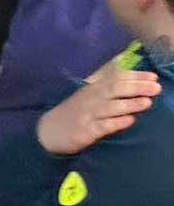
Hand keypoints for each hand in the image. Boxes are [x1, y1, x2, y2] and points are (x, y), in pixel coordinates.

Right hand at [36, 63, 160, 154]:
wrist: (49, 131)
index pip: (115, 78)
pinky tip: (129, 120)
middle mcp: (90, 98)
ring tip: (147, 102)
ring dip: (130, 104)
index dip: (135, 76)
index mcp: (92, 88)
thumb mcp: (87, 96)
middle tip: (155, 87)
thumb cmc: (74, 113)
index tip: (153, 76)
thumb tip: (127, 74)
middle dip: (136, 87)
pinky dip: (116, 122)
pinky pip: (103, 126)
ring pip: (110, 107)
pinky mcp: (85, 131)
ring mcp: (87, 114)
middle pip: (115, 89)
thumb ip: (106, 87)